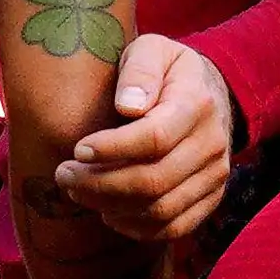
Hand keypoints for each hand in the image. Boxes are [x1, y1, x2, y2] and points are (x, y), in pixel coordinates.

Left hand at [57, 78, 231, 243]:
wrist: (210, 92)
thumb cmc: (167, 70)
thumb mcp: (152, 49)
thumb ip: (139, 70)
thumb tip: (127, 105)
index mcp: (196, 103)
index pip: (154, 138)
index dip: (111, 149)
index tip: (77, 149)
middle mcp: (211, 144)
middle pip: (153, 180)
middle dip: (99, 184)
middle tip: (64, 175)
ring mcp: (214, 175)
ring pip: (161, 209)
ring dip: (112, 207)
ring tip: (78, 192)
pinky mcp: (211, 197)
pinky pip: (175, 227)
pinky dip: (137, 228)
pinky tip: (108, 211)